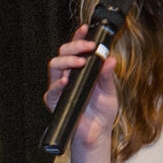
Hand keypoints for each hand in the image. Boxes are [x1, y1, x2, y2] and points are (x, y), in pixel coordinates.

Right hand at [45, 25, 119, 146]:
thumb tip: (110, 59)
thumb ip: (107, 75)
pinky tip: (66, 81)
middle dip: (74, 46)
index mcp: (81, 71)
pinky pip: (52, 90)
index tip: (86, 29)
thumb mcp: (109, 91)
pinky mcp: (55, 101)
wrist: (97, 133)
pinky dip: (58, 84)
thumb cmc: (102, 113)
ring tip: (79, 62)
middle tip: (87, 48)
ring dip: (66, 61)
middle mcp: (69, 76)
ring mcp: (60, 88)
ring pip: (54, 66)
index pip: (77, 49)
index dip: (79, 38)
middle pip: (62, 53)